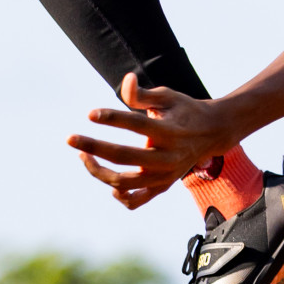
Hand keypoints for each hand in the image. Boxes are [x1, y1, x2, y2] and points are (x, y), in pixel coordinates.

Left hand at [66, 73, 234, 209]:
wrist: (212, 133)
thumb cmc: (184, 110)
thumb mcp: (167, 97)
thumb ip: (143, 94)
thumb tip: (124, 82)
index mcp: (170, 131)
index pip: (136, 125)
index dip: (111, 118)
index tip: (90, 114)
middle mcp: (168, 157)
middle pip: (124, 158)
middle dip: (93, 147)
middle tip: (70, 139)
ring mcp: (165, 176)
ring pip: (124, 183)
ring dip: (98, 171)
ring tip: (83, 156)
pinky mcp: (163, 187)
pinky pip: (135, 201)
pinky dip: (119, 195)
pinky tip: (107, 180)